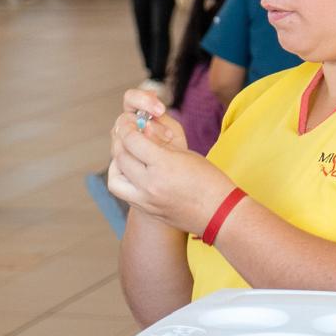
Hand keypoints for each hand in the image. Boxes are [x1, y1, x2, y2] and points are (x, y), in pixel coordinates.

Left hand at [108, 90, 233, 234]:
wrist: (220, 214)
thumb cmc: (210, 180)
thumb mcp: (186, 154)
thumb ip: (160, 142)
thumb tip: (142, 128)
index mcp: (163, 165)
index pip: (132, 140)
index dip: (127, 127)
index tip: (130, 120)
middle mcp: (150, 184)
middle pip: (121, 157)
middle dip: (121, 141)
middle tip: (127, 133)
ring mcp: (146, 200)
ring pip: (115, 179)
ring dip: (117, 163)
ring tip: (127, 155)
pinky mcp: (147, 210)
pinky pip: (124, 193)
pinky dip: (123, 179)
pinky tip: (134, 171)